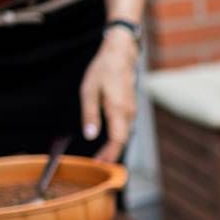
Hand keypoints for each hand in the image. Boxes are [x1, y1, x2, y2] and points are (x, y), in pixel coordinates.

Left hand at [79, 28, 138, 161]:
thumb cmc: (103, 70)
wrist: (120, 54)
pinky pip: (124, 126)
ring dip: (114, 146)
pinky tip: (107, 140)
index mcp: (117, 109)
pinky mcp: (129, 107)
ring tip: (101, 156)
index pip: (118, 139)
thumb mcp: (89, 90)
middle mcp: (127, 112)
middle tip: (98, 164)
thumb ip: (90, 114)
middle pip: (122, 140)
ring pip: (124, 133)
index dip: (110, 154)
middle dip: (112, 154)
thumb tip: (90, 135)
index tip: (100, 164)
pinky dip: (117, 136)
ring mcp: (131, 110)